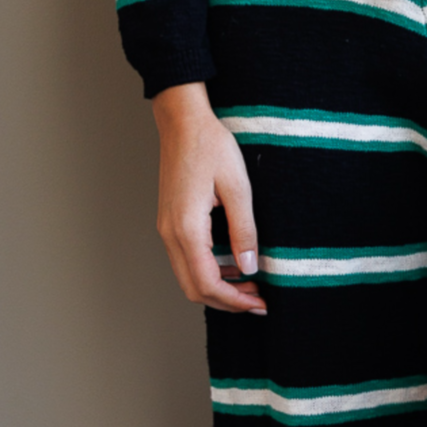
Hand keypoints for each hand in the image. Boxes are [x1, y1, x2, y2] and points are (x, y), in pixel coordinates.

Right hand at [151, 83, 266, 313]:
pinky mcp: (170, 222)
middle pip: (193, 289)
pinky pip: (186, 260)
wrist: (183, 122)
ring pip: (188, 277)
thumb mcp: (238, 188)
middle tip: (258, 301)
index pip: (207, 284)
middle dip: (226, 301)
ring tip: (249, 285)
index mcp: (187, 229)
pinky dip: (207, 272)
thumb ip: (244, 231)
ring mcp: (166, 229)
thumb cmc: (210, 147)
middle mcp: (170, 234)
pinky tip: (231, 266)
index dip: (235, 301)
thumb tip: (250, 268)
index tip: (260, 304)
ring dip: (217, 288)